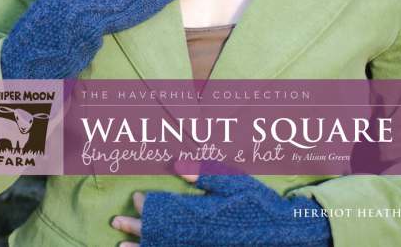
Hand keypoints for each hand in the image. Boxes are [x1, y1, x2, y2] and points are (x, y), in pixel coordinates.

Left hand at [111, 173, 331, 246]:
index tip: (136, 197)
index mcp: (200, 213)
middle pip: (158, 232)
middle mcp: (195, 235)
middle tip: (116, 222)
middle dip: (135, 226)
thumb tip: (176, 165)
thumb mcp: (234, 182)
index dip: (148, 204)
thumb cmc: (259, 205)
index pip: (166, 208)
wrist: (284, 235)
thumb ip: (204, 174)